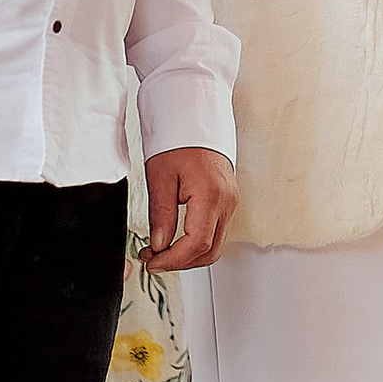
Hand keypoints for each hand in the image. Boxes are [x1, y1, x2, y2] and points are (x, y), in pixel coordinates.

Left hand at [142, 145, 237, 272]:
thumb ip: (161, 216)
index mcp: (211, 194)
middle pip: (209, 250)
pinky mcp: (227, 201)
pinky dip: (196, 242)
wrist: (194, 119)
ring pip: (214, 245)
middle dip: (180, 262)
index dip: (173, 260)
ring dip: (188, 254)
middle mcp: (226, 201)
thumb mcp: (160, 177)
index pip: (197, 244)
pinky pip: (215, 231)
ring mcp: (230, 202)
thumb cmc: (178, 140)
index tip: (152, 262)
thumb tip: (159, 246)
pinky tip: (175, 239)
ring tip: (160, 249)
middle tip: (153, 259)